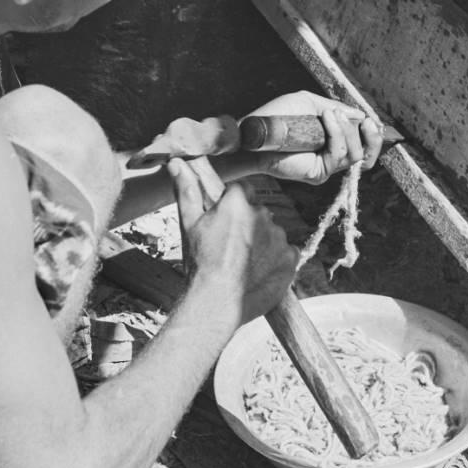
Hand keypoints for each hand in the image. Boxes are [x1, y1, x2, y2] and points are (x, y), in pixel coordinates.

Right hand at [170, 156, 297, 325]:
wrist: (216, 304)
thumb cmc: (199, 263)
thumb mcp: (188, 224)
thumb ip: (187, 190)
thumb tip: (176, 163)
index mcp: (238, 202)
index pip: (241, 190)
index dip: (231, 205)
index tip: (223, 223)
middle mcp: (263, 215)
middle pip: (258, 211)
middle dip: (247, 224)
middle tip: (229, 247)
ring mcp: (280, 238)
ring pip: (272, 233)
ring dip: (262, 242)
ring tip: (242, 264)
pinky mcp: (291, 259)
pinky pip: (287, 253)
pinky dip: (276, 260)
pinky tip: (258, 272)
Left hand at [245, 91, 383, 184]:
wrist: (257, 131)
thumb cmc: (278, 116)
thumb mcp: (309, 103)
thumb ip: (335, 108)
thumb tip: (361, 114)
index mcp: (333, 139)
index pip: (364, 143)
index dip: (373, 135)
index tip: (372, 121)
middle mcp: (332, 154)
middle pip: (366, 152)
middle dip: (370, 135)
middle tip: (365, 122)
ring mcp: (326, 165)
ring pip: (355, 154)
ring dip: (348, 130)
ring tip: (332, 114)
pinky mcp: (318, 173)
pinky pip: (338, 156)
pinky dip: (336, 135)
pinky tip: (327, 119)